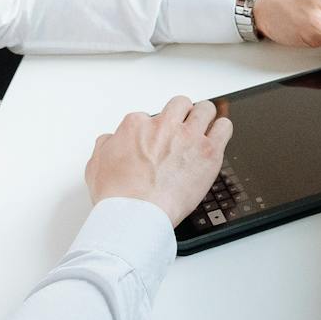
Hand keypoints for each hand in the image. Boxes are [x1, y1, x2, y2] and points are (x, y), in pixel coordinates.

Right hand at [86, 95, 232, 225]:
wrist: (136, 215)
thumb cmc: (118, 196)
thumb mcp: (96, 166)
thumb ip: (106, 146)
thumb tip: (111, 140)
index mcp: (136, 125)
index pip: (148, 116)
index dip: (153, 130)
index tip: (156, 142)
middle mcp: (164, 125)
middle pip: (180, 104)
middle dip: (182, 114)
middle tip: (183, 128)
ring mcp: (189, 137)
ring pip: (206, 109)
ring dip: (204, 117)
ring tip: (204, 128)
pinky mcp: (209, 152)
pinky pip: (224, 127)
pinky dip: (222, 130)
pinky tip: (218, 137)